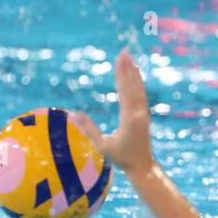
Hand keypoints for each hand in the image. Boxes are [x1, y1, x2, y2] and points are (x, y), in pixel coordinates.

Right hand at [77, 49, 154, 173]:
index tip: (119, 59)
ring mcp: (144, 113)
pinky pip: (142, 95)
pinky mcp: (145, 115)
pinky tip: (136, 75)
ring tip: (130, 58)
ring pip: (139, 89)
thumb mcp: (102, 145)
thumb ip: (88, 128)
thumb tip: (72, 114)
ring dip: (134, 72)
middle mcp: (139, 113)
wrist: (143, 167)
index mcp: (129, 118)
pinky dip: (138, 83)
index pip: (124, 91)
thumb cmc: (121, 158)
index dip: (121, 74)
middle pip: (133, 86)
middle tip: (125, 51)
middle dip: (128, 68)